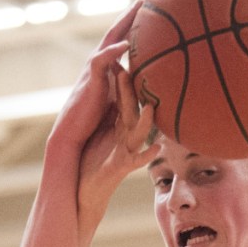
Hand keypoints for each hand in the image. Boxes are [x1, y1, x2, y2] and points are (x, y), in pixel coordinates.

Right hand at [49, 0, 145, 150]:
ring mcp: (94, 70)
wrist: (72, 136)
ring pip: (111, 39)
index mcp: (107, 66)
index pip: (124, 38)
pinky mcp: (90, 83)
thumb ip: (127, 85)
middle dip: (133, 11)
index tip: (152, 6)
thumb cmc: (92, 122)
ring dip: (125, 21)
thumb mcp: (116, 99)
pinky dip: (113, 52)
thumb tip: (145, 81)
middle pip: (118, 30)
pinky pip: (101, 62)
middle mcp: (99, 63)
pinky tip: (126, 43)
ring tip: (140, 5)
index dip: (136, 22)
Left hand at [78, 66, 156, 212]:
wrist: (90, 188)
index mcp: (118, 124)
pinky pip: (137, 160)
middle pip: (130, 109)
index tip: (123, 58)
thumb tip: (110, 84)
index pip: (123, 97)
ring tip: (150, 108)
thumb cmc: (95, 159)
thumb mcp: (103, 130)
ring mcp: (126, 150)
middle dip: (130, 91)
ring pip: (138, 132)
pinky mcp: (122, 166)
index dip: (124, 77)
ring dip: (144, 121)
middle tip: (128, 70)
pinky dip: (147, 155)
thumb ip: (110, 108)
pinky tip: (158, 148)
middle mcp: (126, 134)